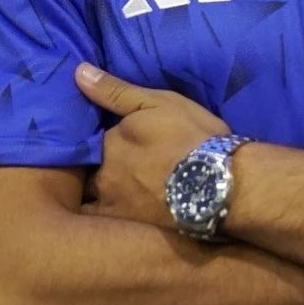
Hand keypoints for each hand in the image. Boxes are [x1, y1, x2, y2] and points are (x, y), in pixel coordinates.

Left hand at [74, 63, 230, 227]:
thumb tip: (78, 72)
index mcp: (110, 141)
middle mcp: (103, 175)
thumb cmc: (194, 138)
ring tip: (138, 198)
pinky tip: (132, 221)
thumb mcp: (160, 103)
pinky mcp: (127, 232)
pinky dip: (114, 224)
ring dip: (114, 197)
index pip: (102, 142)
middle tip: (139, 175)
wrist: (225, 185)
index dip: (119, 145)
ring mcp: (114, 206)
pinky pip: (109, 229)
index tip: (137, 148)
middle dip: (112, 173)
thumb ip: (116, 91)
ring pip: (103, 200)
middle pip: (99, 174)